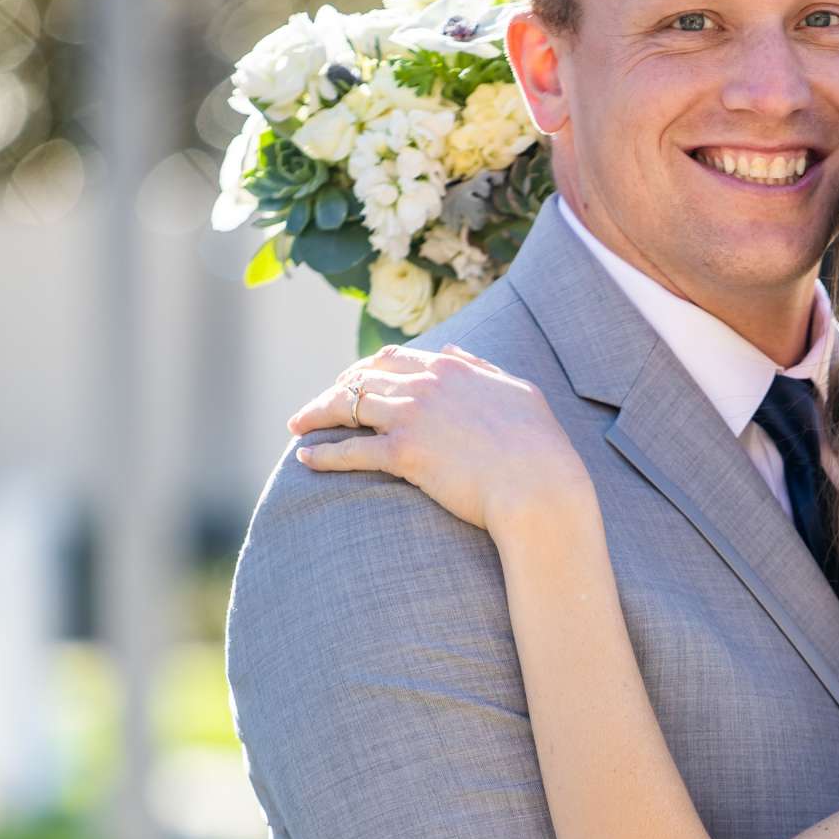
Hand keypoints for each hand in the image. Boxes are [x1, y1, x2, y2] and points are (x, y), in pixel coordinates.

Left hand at [288, 342, 594, 535]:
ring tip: (298, 425)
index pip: (395, 357)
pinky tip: (306, 458)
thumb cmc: (540, 447)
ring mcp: (412, 418)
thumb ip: (482, 367)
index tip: (354, 380)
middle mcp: (426, 385)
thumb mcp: (518, 392)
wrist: (540, 487)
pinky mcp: (404, 455)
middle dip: (335, 388)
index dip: (368, 368)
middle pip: (363, 378)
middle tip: (319, 405)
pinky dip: (324, 453)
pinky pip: (351, 450)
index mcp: (452, 368)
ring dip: (317, 414)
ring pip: (348, 406)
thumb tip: (454, 350)